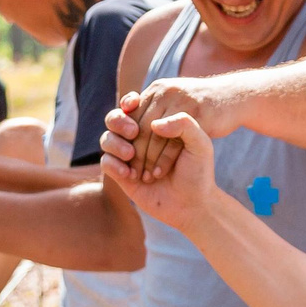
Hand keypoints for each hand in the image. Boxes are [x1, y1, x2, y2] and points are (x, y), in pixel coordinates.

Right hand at [101, 101, 217, 229]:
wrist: (193, 204)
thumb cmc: (198, 172)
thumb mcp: (200, 144)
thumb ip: (184, 124)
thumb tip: (154, 122)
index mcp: (155, 126)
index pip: (135, 107)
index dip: (129, 102)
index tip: (134, 103)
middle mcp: (138, 139)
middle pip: (114, 120)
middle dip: (118, 120)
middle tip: (133, 130)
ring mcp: (128, 157)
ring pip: (106, 139)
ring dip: (115, 143)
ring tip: (131, 154)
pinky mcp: (122, 175)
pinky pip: (106, 162)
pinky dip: (113, 163)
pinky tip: (130, 173)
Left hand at [123, 77, 242, 180]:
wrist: (231, 96)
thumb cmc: (200, 105)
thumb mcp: (173, 101)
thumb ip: (152, 109)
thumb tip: (128, 119)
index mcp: (156, 89)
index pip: (131, 116)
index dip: (125, 138)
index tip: (124, 158)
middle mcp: (165, 92)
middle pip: (140, 128)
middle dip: (135, 153)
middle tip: (132, 173)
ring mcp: (181, 102)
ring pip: (153, 136)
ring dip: (147, 158)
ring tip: (146, 176)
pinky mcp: (196, 116)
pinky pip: (173, 142)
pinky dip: (164, 159)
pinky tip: (161, 172)